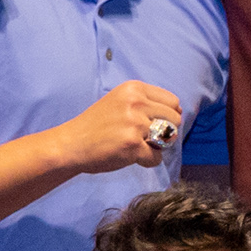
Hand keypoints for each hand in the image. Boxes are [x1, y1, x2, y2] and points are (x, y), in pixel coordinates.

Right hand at [61, 80, 191, 174]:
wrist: (70, 144)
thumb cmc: (96, 125)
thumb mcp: (120, 102)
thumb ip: (146, 103)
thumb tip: (179, 112)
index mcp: (133, 89)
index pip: (172, 101)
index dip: (167, 116)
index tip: (151, 124)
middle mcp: (136, 103)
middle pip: (174, 119)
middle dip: (165, 132)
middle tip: (143, 138)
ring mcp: (134, 124)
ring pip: (169, 138)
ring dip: (157, 146)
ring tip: (137, 145)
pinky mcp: (132, 145)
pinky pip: (156, 157)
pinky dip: (146, 161)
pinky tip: (130, 157)